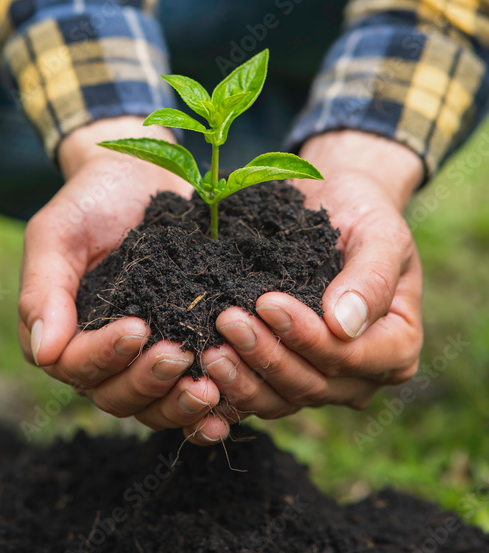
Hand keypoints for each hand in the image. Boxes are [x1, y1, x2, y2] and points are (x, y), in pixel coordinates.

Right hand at [18, 117, 221, 436]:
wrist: (139, 171)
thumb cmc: (90, 199)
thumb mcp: (56, 233)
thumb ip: (43, 289)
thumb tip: (44, 352)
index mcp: (61, 332)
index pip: (77, 366)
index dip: (105, 356)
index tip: (138, 328)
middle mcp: (100, 354)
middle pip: (116, 396)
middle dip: (148, 383)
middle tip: (180, 356)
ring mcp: (142, 357)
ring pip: (152, 406)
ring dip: (178, 405)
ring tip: (209, 390)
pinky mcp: (181, 346)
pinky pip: (187, 394)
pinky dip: (205, 409)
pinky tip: (227, 408)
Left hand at [187, 131, 424, 444]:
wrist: (333, 200)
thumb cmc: (363, 212)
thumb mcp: (380, 232)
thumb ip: (371, 278)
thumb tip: (345, 325)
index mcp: (396, 345)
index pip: (351, 359)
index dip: (308, 337)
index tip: (268, 303)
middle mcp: (361, 374)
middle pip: (313, 384)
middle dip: (268, 355)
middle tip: (228, 320)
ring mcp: (321, 379)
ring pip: (281, 399)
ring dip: (243, 379)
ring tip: (210, 349)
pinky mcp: (283, 374)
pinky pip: (257, 394)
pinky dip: (230, 388)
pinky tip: (202, 367)